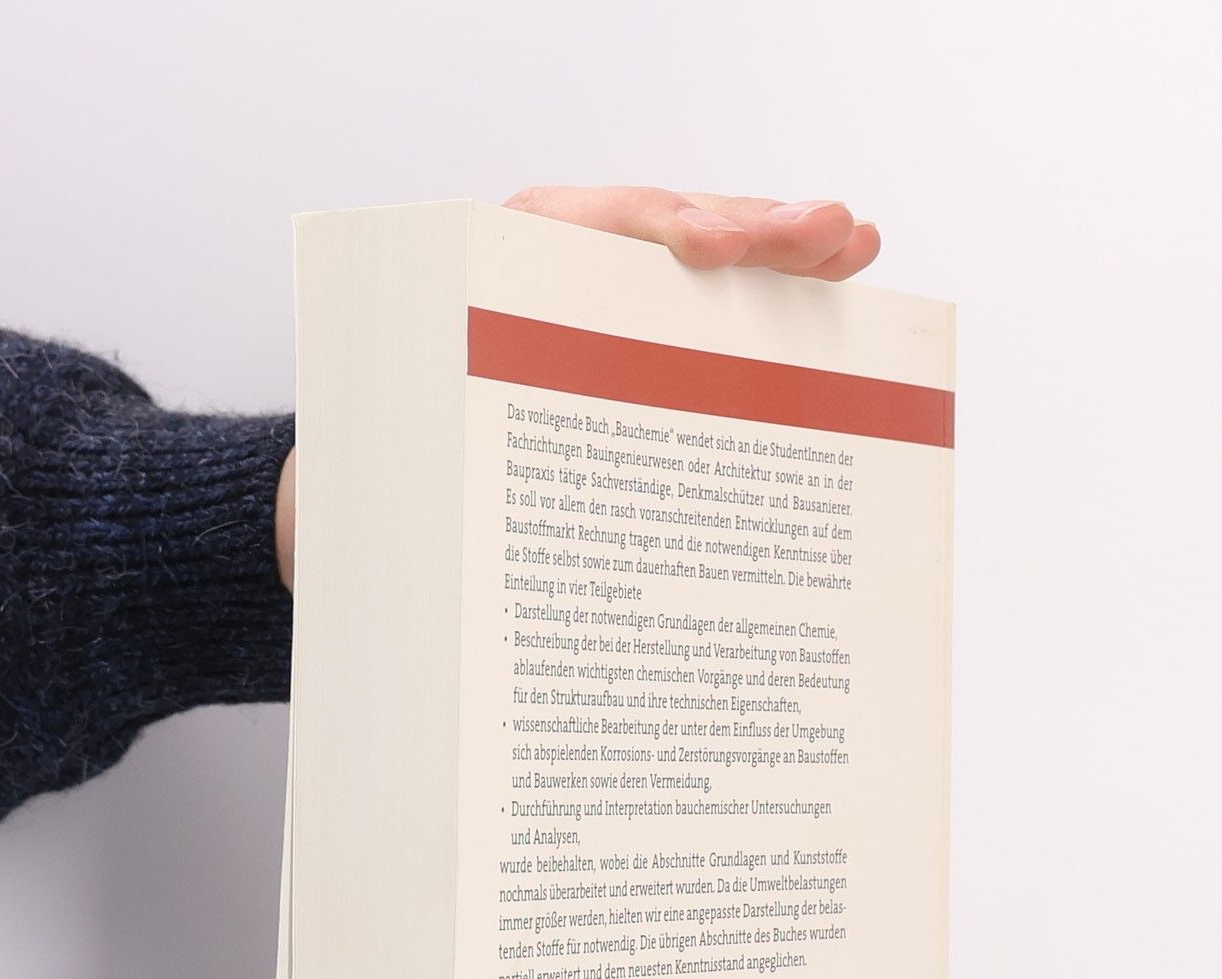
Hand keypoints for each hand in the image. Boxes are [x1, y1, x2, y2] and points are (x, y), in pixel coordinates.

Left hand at [274, 186, 879, 588]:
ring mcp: (599, 296)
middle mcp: (555, 271)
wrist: (371, 474)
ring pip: (700, 259)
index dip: (654, 231)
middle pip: (666, 230)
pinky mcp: (629, 329)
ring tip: (850, 243)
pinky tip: (833, 275)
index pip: (587, 231)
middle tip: (826, 234)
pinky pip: (704, 299)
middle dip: (753, 230)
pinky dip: (768, 289)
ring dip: (781, 250)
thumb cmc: (397, 471)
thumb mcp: (419, 459)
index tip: (708, 250)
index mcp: (495, 277)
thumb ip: (463, 455)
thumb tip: (500, 506)